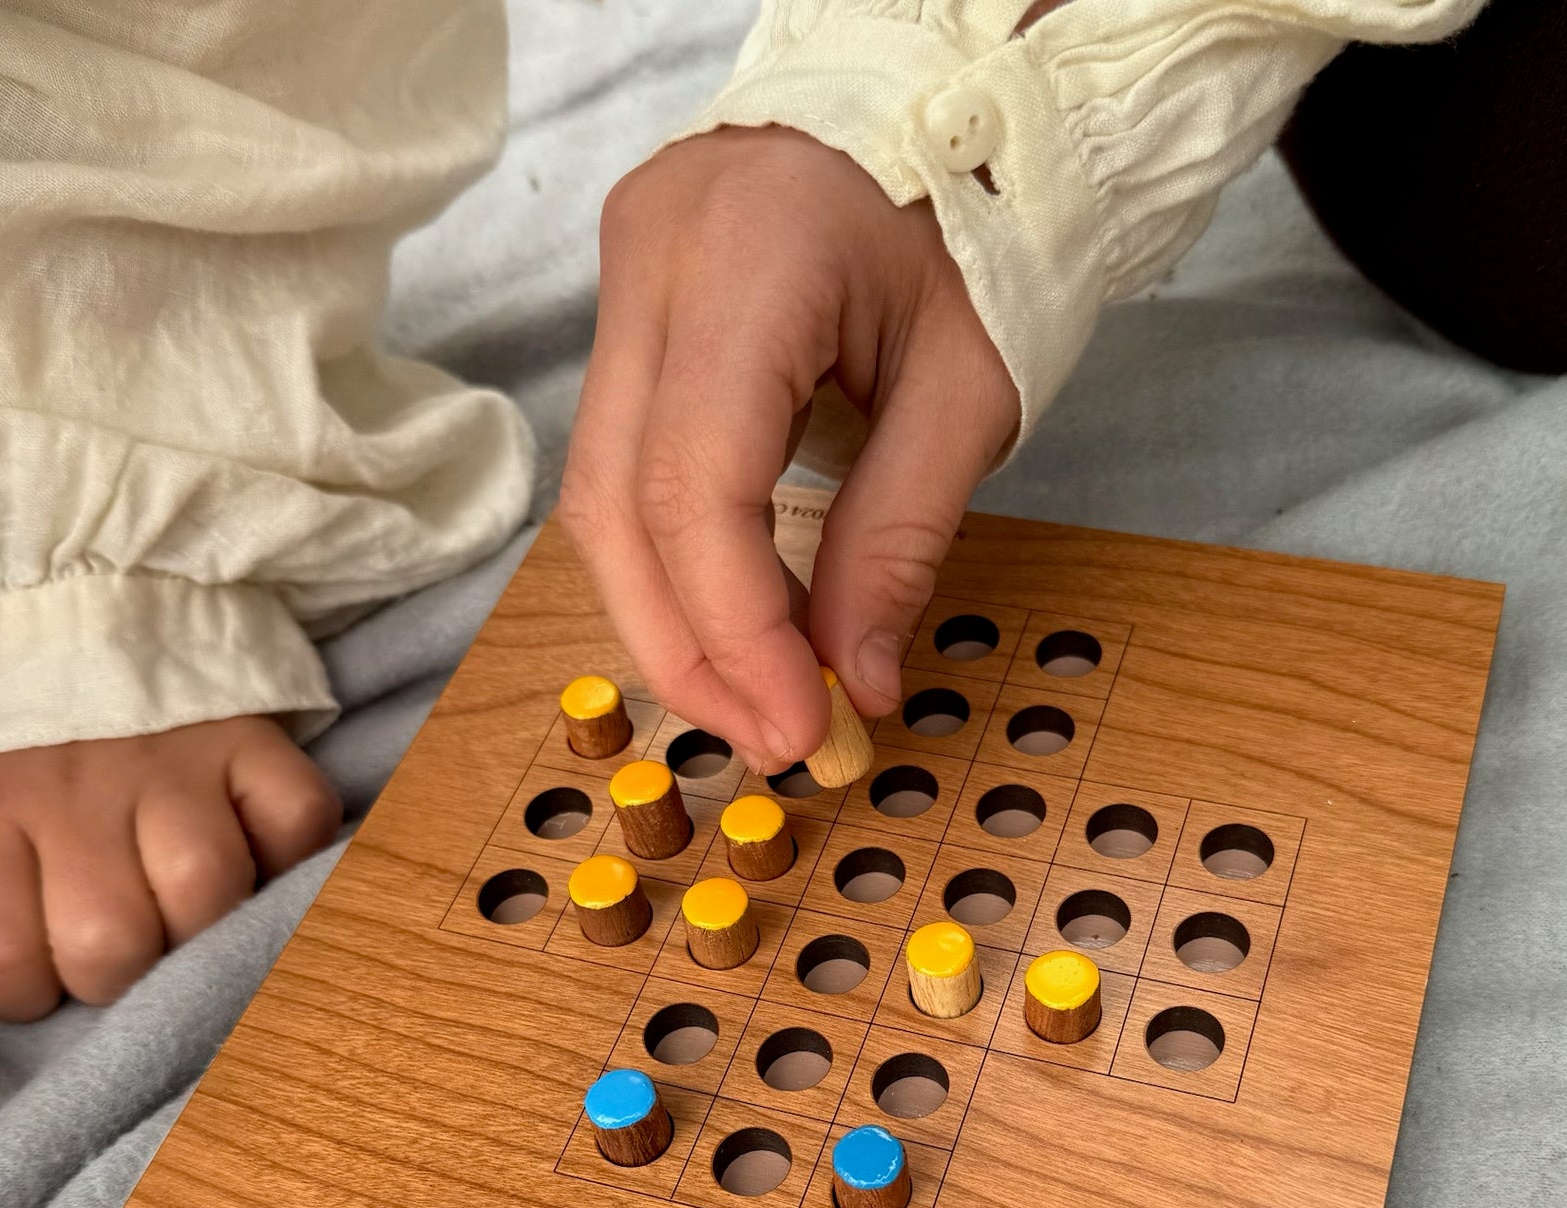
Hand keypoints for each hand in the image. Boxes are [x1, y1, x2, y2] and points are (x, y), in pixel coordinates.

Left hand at [0, 715, 340, 1020]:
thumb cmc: (12, 759)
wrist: (77, 616)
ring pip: (206, 889)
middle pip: (110, 941)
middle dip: (120, 968)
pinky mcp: (253, 744)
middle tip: (123, 934)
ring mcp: (174, 767)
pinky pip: (297, 821)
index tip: (40, 962)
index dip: (21, 990)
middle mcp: (77, 793)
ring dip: (208, 920)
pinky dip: (291, 849)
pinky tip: (259, 851)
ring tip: (189, 905)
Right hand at [560, 126, 1019, 775]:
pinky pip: (619, 465)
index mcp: (753, 252)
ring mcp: (625, 277)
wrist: (935, 108)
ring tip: (753, 699)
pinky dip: (671, 562)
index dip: (735, 628)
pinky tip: (731, 621)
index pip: (695, 483)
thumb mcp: (970, 387)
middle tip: (770, 740)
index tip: (801, 724)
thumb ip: (900, 537)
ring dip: (667, 620)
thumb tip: (852, 681)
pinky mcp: (629, 310)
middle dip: (686, 649)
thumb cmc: (969, 226)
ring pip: (595, 496)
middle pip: (613, 503)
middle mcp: (655, 258)